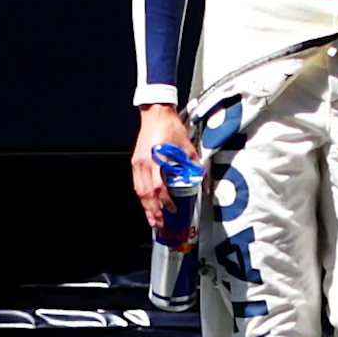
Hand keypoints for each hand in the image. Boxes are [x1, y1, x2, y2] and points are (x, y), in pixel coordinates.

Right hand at [131, 104, 194, 231]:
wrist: (156, 112)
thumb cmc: (170, 126)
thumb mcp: (187, 146)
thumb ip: (194, 165)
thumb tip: (202, 180)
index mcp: (156, 160)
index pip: (159, 188)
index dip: (165, 201)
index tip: (172, 209)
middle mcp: (144, 163)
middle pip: (146, 194)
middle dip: (152, 211)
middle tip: (159, 223)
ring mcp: (138, 163)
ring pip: (139, 191)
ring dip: (145, 206)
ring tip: (151, 218)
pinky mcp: (136, 161)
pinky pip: (137, 183)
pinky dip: (141, 195)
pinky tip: (146, 202)